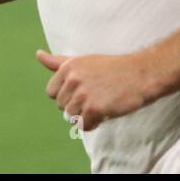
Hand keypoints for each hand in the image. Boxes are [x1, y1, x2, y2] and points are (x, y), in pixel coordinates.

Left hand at [36, 49, 157, 130]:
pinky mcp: (93, 108)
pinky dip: (94, 123)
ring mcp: (83, 94)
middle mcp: (72, 79)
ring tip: (102, 102)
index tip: (83, 89)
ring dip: (86, 115)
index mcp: (68, 67)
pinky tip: (105, 111)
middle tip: (96, 95)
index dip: (67, 95)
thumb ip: (59, 61)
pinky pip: (83, 126)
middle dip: (77, 106)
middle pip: (61, 106)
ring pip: (71, 117)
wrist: (141, 73)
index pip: (51, 92)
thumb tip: (38, 54)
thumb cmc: (113, 68)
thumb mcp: (84, 61)